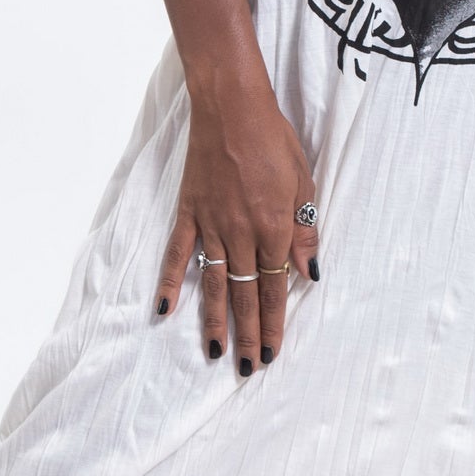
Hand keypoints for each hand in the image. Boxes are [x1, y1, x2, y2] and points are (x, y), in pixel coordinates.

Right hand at [153, 78, 319, 374]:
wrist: (231, 106)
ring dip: (215, 321)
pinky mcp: (189, 212)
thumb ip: (304, 232)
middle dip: (250, 335)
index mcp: (275, 228)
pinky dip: (172, 282)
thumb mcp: (303, 182)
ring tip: (217, 353)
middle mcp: (242, 233)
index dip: (276, 323)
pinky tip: (165, 310)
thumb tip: (309, 274)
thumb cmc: (273, 139)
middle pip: (246, 295)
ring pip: (215, 283)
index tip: (274, 352)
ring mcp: (212, 225)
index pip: (276, 288)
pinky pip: (179, 254)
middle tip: (249, 368)